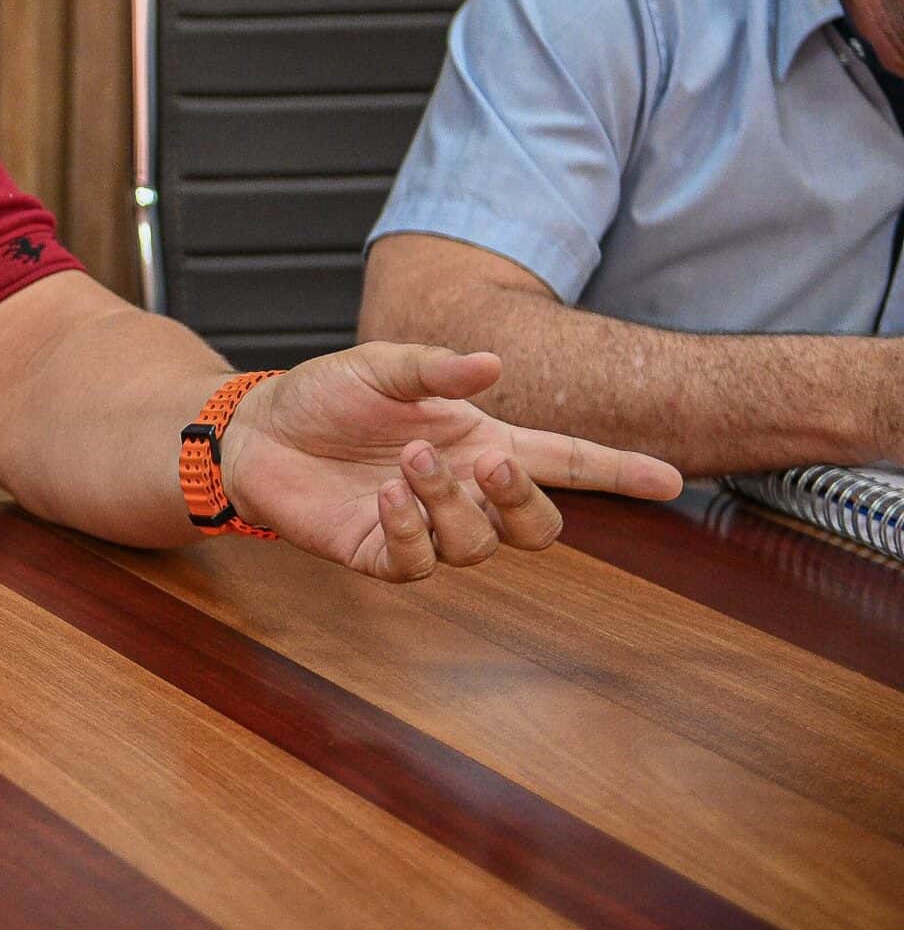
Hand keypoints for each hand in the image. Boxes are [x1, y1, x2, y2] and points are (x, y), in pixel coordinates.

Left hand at [220, 344, 682, 581]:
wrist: (257, 432)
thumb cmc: (325, 396)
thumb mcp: (380, 366)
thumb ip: (435, 369)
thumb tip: (493, 365)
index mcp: (480, 441)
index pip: (566, 462)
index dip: (618, 471)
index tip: (673, 478)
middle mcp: (464, 490)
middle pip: (538, 527)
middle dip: (526, 501)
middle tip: (487, 463)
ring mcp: (427, 527)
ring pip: (480, 547)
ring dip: (452, 505)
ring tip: (405, 461)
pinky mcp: (382, 554)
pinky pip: (421, 564)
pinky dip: (411, 530)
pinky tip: (383, 495)